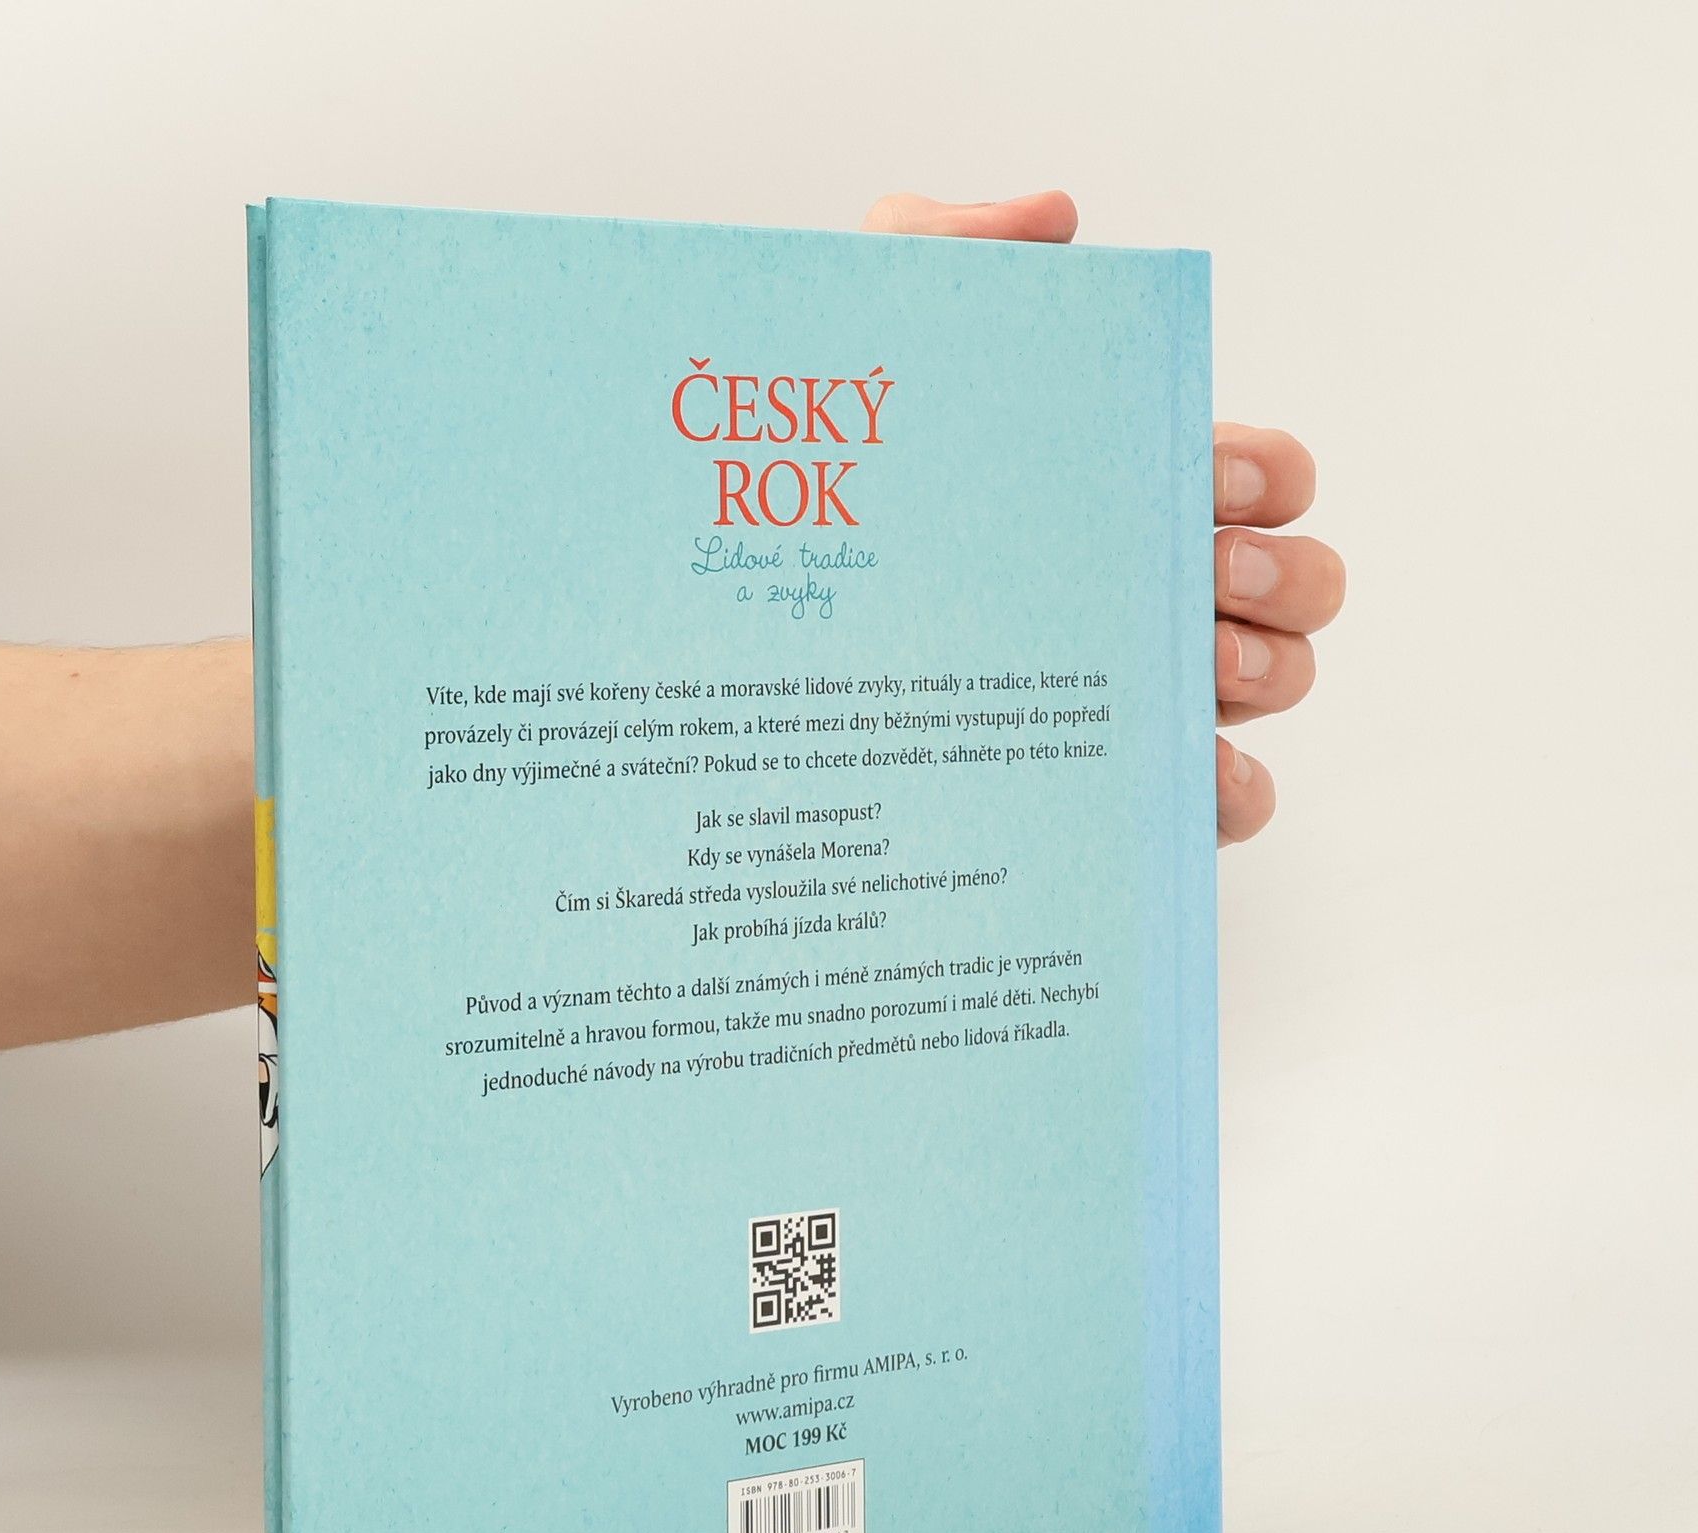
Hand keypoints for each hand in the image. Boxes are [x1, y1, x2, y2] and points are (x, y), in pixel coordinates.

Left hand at [863, 191, 1343, 844]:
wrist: (738, 627)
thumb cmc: (819, 480)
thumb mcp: (866, 348)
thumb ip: (949, 251)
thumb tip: (1057, 222)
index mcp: (1124, 495)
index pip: (1262, 477)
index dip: (1266, 475)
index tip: (1205, 477)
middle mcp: (1150, 593)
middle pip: (1302, 585)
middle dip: (1287, 574)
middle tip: (1206, 571)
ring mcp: (1140, 694)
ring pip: (1279, 685)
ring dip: (1269, 672)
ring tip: (1194, 663)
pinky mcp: (1109, 787)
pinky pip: (1220, 802)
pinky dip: (1231, 792)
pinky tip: (1188, 776)